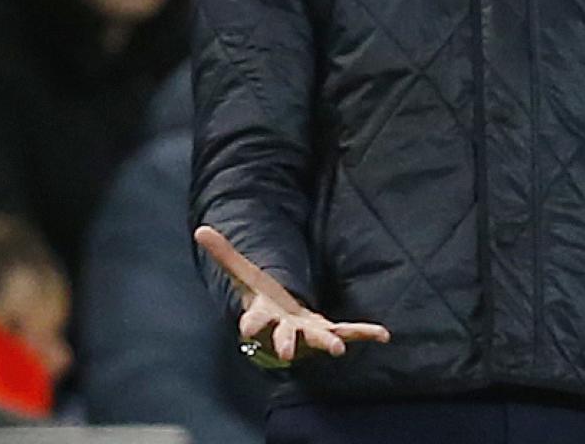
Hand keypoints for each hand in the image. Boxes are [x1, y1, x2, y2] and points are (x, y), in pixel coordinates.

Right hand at [194, 225, 391, 361]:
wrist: (281, 322)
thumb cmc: (262, 299)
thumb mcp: (245, 274)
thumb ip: (225, 254)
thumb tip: (200, 229)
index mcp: (264, 317)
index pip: (253, 322)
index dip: (250, 325)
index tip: (246, 331)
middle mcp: (286, 330)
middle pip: (284, 338)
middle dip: (285, 344)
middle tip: (285, 354)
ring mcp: (308, 333)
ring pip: (318, 340)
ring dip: (328, 343)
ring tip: (338, 350)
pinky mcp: (328, 331)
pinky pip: (348, 331)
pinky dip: (365, 333)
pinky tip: (384, 334)